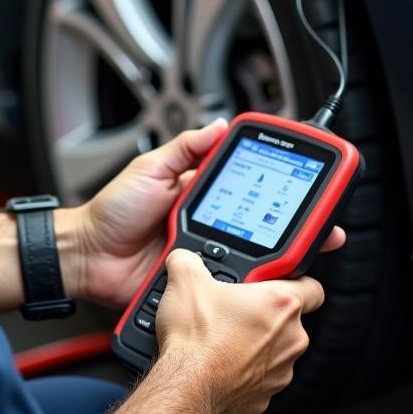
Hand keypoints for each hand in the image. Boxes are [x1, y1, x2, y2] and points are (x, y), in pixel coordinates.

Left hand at [69, 119, 344, 307]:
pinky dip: (247, 287)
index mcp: (201, 195)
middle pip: (263, 228)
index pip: (251, 189)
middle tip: (325, 226)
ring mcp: (206, 257)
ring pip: (253, 260)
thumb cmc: (112, 211)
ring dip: (279, 259)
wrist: (86, 257)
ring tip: (304, 252)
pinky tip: (265, 283)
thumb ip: (185, 147)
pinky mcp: (198, 286)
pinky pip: (228, 288)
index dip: (280, 189)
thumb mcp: (150, 168)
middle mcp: (210, 225)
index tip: (308, 183)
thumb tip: (219, 125)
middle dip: (297, 228)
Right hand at [156, 249, 324, 413]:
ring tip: (222, 337)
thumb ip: (190, 259)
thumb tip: (185, 259)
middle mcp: (290, 339)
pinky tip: (219, 361)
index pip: (312, 287)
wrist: (185, 387)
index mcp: (281, 304)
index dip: (295, 280)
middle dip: (263, 312)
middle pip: (288, 319)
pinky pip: (260, 376)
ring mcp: (281, 371)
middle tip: (234, 308)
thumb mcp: (185, 279)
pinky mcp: (265, 396)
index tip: (275, 281)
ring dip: (254, 342)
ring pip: (275, 350)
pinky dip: (243, 369)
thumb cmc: (196, 339)